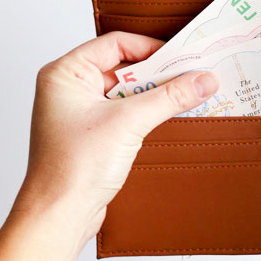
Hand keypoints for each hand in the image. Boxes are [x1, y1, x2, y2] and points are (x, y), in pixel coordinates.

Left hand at [14, 32, 219, 241]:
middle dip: (157, 73)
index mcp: (65, 74)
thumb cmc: (72, 169)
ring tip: (185, 96)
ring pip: (125, 92)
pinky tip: (168, 118)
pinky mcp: (91, 135)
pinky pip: (124, 113)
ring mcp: (79, 113)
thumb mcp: (129, 123)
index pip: (115, 44)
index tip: (182, 56)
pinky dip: (146, 114)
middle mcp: (68, 89)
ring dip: (153, 95)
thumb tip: (203, 80)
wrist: (58, 216)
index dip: (150, 48)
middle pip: (123, 67)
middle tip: (190, 75)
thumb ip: (169, 97)